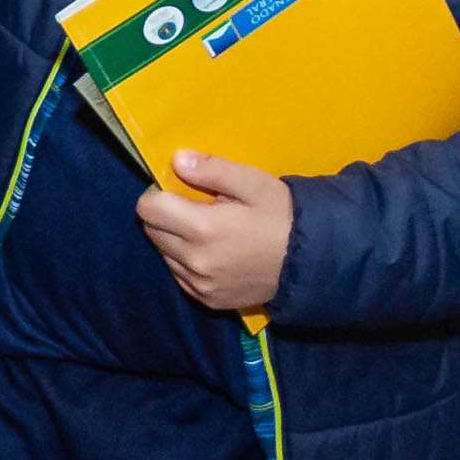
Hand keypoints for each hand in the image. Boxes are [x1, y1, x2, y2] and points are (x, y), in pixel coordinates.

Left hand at [133, 149, 292, 313]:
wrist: (311, 262)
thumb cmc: (282, 216)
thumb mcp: (253, 183)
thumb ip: (212, 170)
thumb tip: (177, 160)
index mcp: (203, 228)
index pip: (148, 209)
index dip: (157, 194)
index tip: (176, 189)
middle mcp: (195, 261)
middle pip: (152, 231)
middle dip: (164, 215)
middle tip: (193, 207)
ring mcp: (200, 285)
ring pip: (164, 255)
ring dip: (174, 239)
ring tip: (206, 231)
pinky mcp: (208, 300)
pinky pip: (180, 276)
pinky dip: (186, 261)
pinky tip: (213, 252)